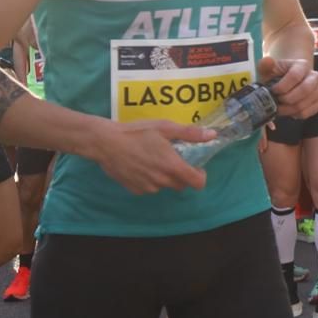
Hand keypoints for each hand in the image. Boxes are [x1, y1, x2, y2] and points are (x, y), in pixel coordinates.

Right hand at [89, 118, 213, 194]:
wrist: (105, 143)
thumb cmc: (136, 132)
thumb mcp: (165, 128)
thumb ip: (190, 134)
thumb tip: (212, 135)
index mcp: (173, 167)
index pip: (198, 183)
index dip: (200, 175)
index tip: (195, 165)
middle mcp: (162, 181)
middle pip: (181, 184)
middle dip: (182, 174)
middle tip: (173, 158)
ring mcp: (148, 187)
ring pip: (164, 186)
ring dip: (164, 177)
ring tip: (153, 159)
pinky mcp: (135, 190)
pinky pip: (149, 187)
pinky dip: (149, 179)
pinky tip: (140, 165)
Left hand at [259, 56, 317, 119]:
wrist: (285, 81)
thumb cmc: (275, 75)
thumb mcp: (267, 69)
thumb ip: (265, 64)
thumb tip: (268, 61)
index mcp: (302, 65)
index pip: (295, 76)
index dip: (282, 86)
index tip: (273, 91)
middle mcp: (314, 76)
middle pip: (305, 89)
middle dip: (288, 99)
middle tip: (277, 101)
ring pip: (307, 102)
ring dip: (290, 109)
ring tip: (280, 108)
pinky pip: (311, 111)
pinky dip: (298, 114)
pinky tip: (289, 111)